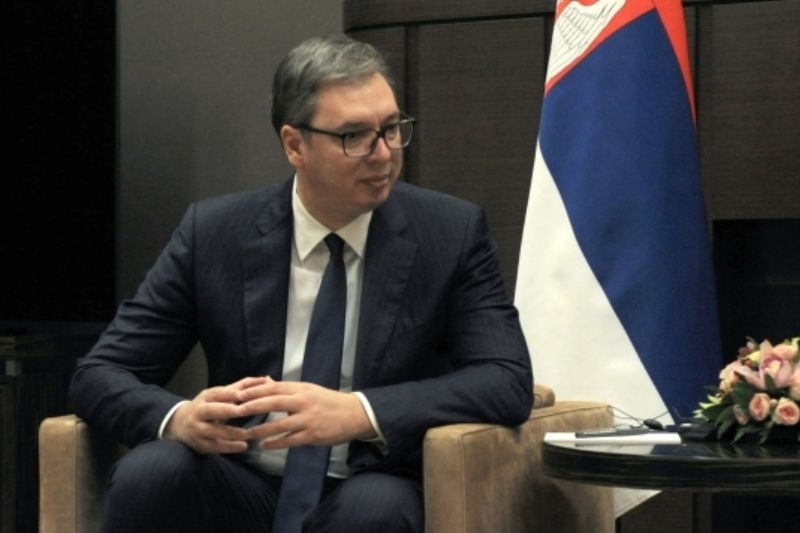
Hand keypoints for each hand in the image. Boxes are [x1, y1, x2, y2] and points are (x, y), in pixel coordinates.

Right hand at [163, 376, 267, 453]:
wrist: (179, 424)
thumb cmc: (207, 406)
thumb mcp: (220, 394)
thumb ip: (242, 387)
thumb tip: (266, 379)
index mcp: (206, 397)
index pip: (218, 393)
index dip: (232, 394)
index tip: (247, 394)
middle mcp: (199, 412)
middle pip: (212, 410)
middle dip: (228, 410)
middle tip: (245, 411)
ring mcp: (198, 429)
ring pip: (214, 431)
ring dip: (232, 433)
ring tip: (249, 434)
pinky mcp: (200, 444)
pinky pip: (215, 446)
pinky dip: (229, 447)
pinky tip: (243, 446)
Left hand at [237, 379, 375, 448]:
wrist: (354, 413)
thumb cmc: (329, 401)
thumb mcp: (309, 390)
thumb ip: (287, 389)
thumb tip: (265, 382)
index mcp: (302, 389)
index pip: (274, 388)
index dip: (255, 391)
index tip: (238, 393)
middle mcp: (303, 402)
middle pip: (274, 403)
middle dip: (253, 406)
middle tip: (236, 410)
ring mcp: (308, 419)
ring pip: (280, 425)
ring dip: (261, 430)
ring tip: (247, 432)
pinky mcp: (313, 435)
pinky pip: (290, 440)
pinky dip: (276, 443)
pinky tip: (264, 445)